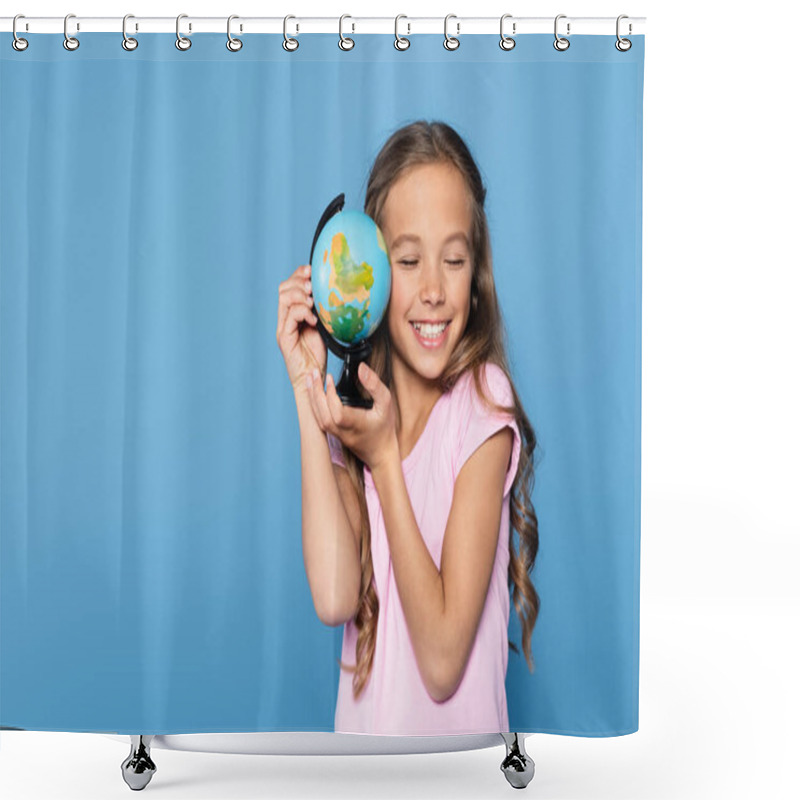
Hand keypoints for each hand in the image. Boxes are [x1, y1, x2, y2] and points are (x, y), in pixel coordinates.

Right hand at [276, 264, 326, 393]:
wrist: (312, 378)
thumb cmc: (319, 355)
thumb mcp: (325, 327)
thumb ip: (324, 311)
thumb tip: (337, 293)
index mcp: (293, 313)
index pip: (291, 285)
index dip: (300, 274)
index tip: (313, 270)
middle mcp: (285, 318)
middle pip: (284, 288)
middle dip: (299, 281)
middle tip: (313, 286)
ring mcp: (283, 327)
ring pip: (284, 298)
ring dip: (300, 295)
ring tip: (313, 301)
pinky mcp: (284, 337)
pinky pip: (290, 316)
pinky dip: (303, 313)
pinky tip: (314, 319)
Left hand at [306, 361, 397, 472]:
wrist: (381, 453)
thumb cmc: (385, 428)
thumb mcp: (386, 403)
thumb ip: (375, 385)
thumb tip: (361, 368)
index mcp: (355, 424)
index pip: (336, 410)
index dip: (330, 393)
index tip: (328, 376)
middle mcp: (343, 431)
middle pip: (322, 414)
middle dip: (315, 392)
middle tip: (313, 373)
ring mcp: (336, 434)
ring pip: (318, 418)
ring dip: (312, 398)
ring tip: (310, 380)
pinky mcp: (333, 434)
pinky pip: (319, 420)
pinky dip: (314, 406)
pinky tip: (314, 394)